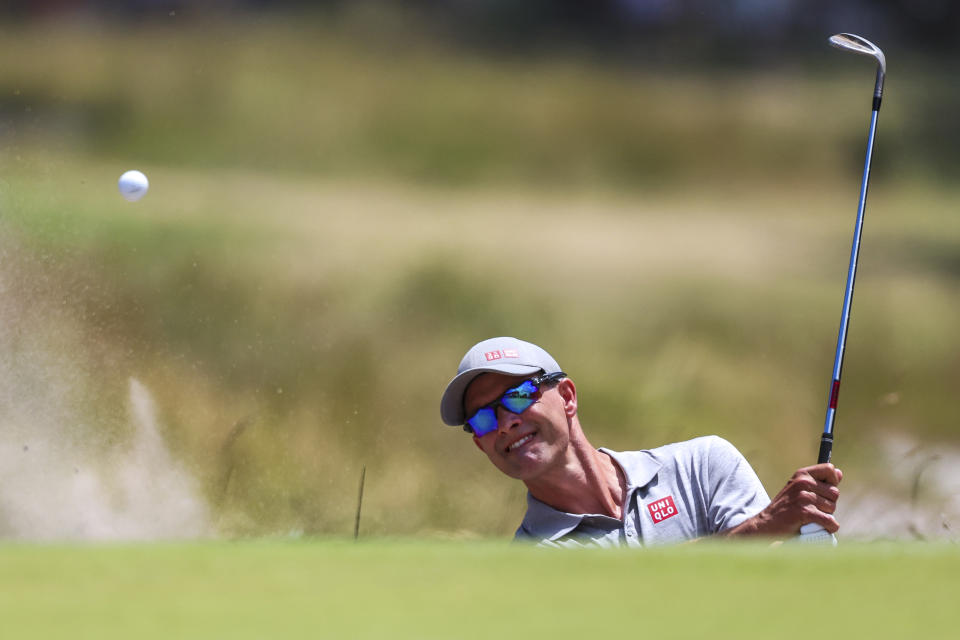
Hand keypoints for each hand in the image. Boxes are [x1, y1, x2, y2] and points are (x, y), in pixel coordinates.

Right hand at [727, 463, 842, 537]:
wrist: (767, 523)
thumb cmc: (786, 507)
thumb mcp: (799, 488)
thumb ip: (819, 481)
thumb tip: (839, 473)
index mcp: (802, 475)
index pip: (830, 469)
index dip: (833, 481)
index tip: (825, 491)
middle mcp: (803, 483)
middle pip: (835, 493)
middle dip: (829, 504)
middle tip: (814, 509)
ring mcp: (803, 497)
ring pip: (832, 508)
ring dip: (827, 516)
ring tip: (812, 517)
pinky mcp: (805, 512)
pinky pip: (830, 521)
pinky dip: (830, 527)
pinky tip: (822, 528)